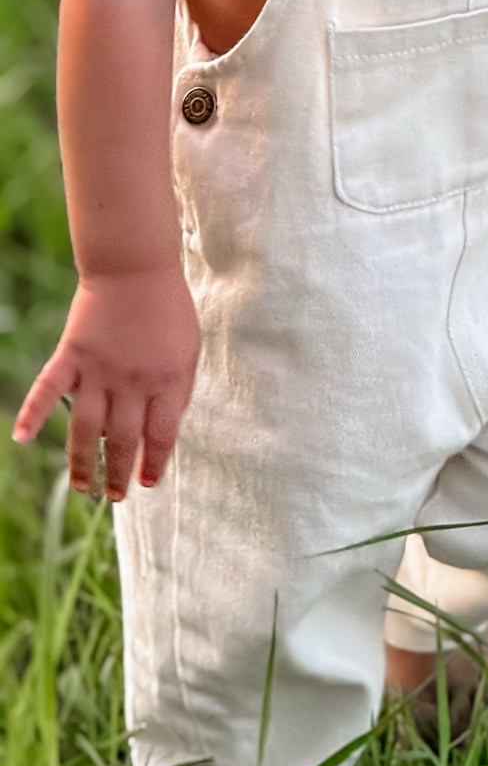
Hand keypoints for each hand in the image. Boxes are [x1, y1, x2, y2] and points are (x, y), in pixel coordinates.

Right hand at [12, 268, 200, 498]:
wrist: (136, 268)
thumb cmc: (168, 309)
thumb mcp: (189, 351)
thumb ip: (177, 390)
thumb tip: (164, 429)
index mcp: (167, 381)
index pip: (160, 436)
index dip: (154, 464)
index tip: (147, 484)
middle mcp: (133, 382)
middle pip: (123, 440)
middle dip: (118, 474)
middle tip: (113, 497)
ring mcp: (99, 370)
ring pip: (86, 429)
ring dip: (83, 462)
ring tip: (83, 488)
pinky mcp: (71, 356)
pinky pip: (47, 390)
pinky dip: (31, 414)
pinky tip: (20, 439)